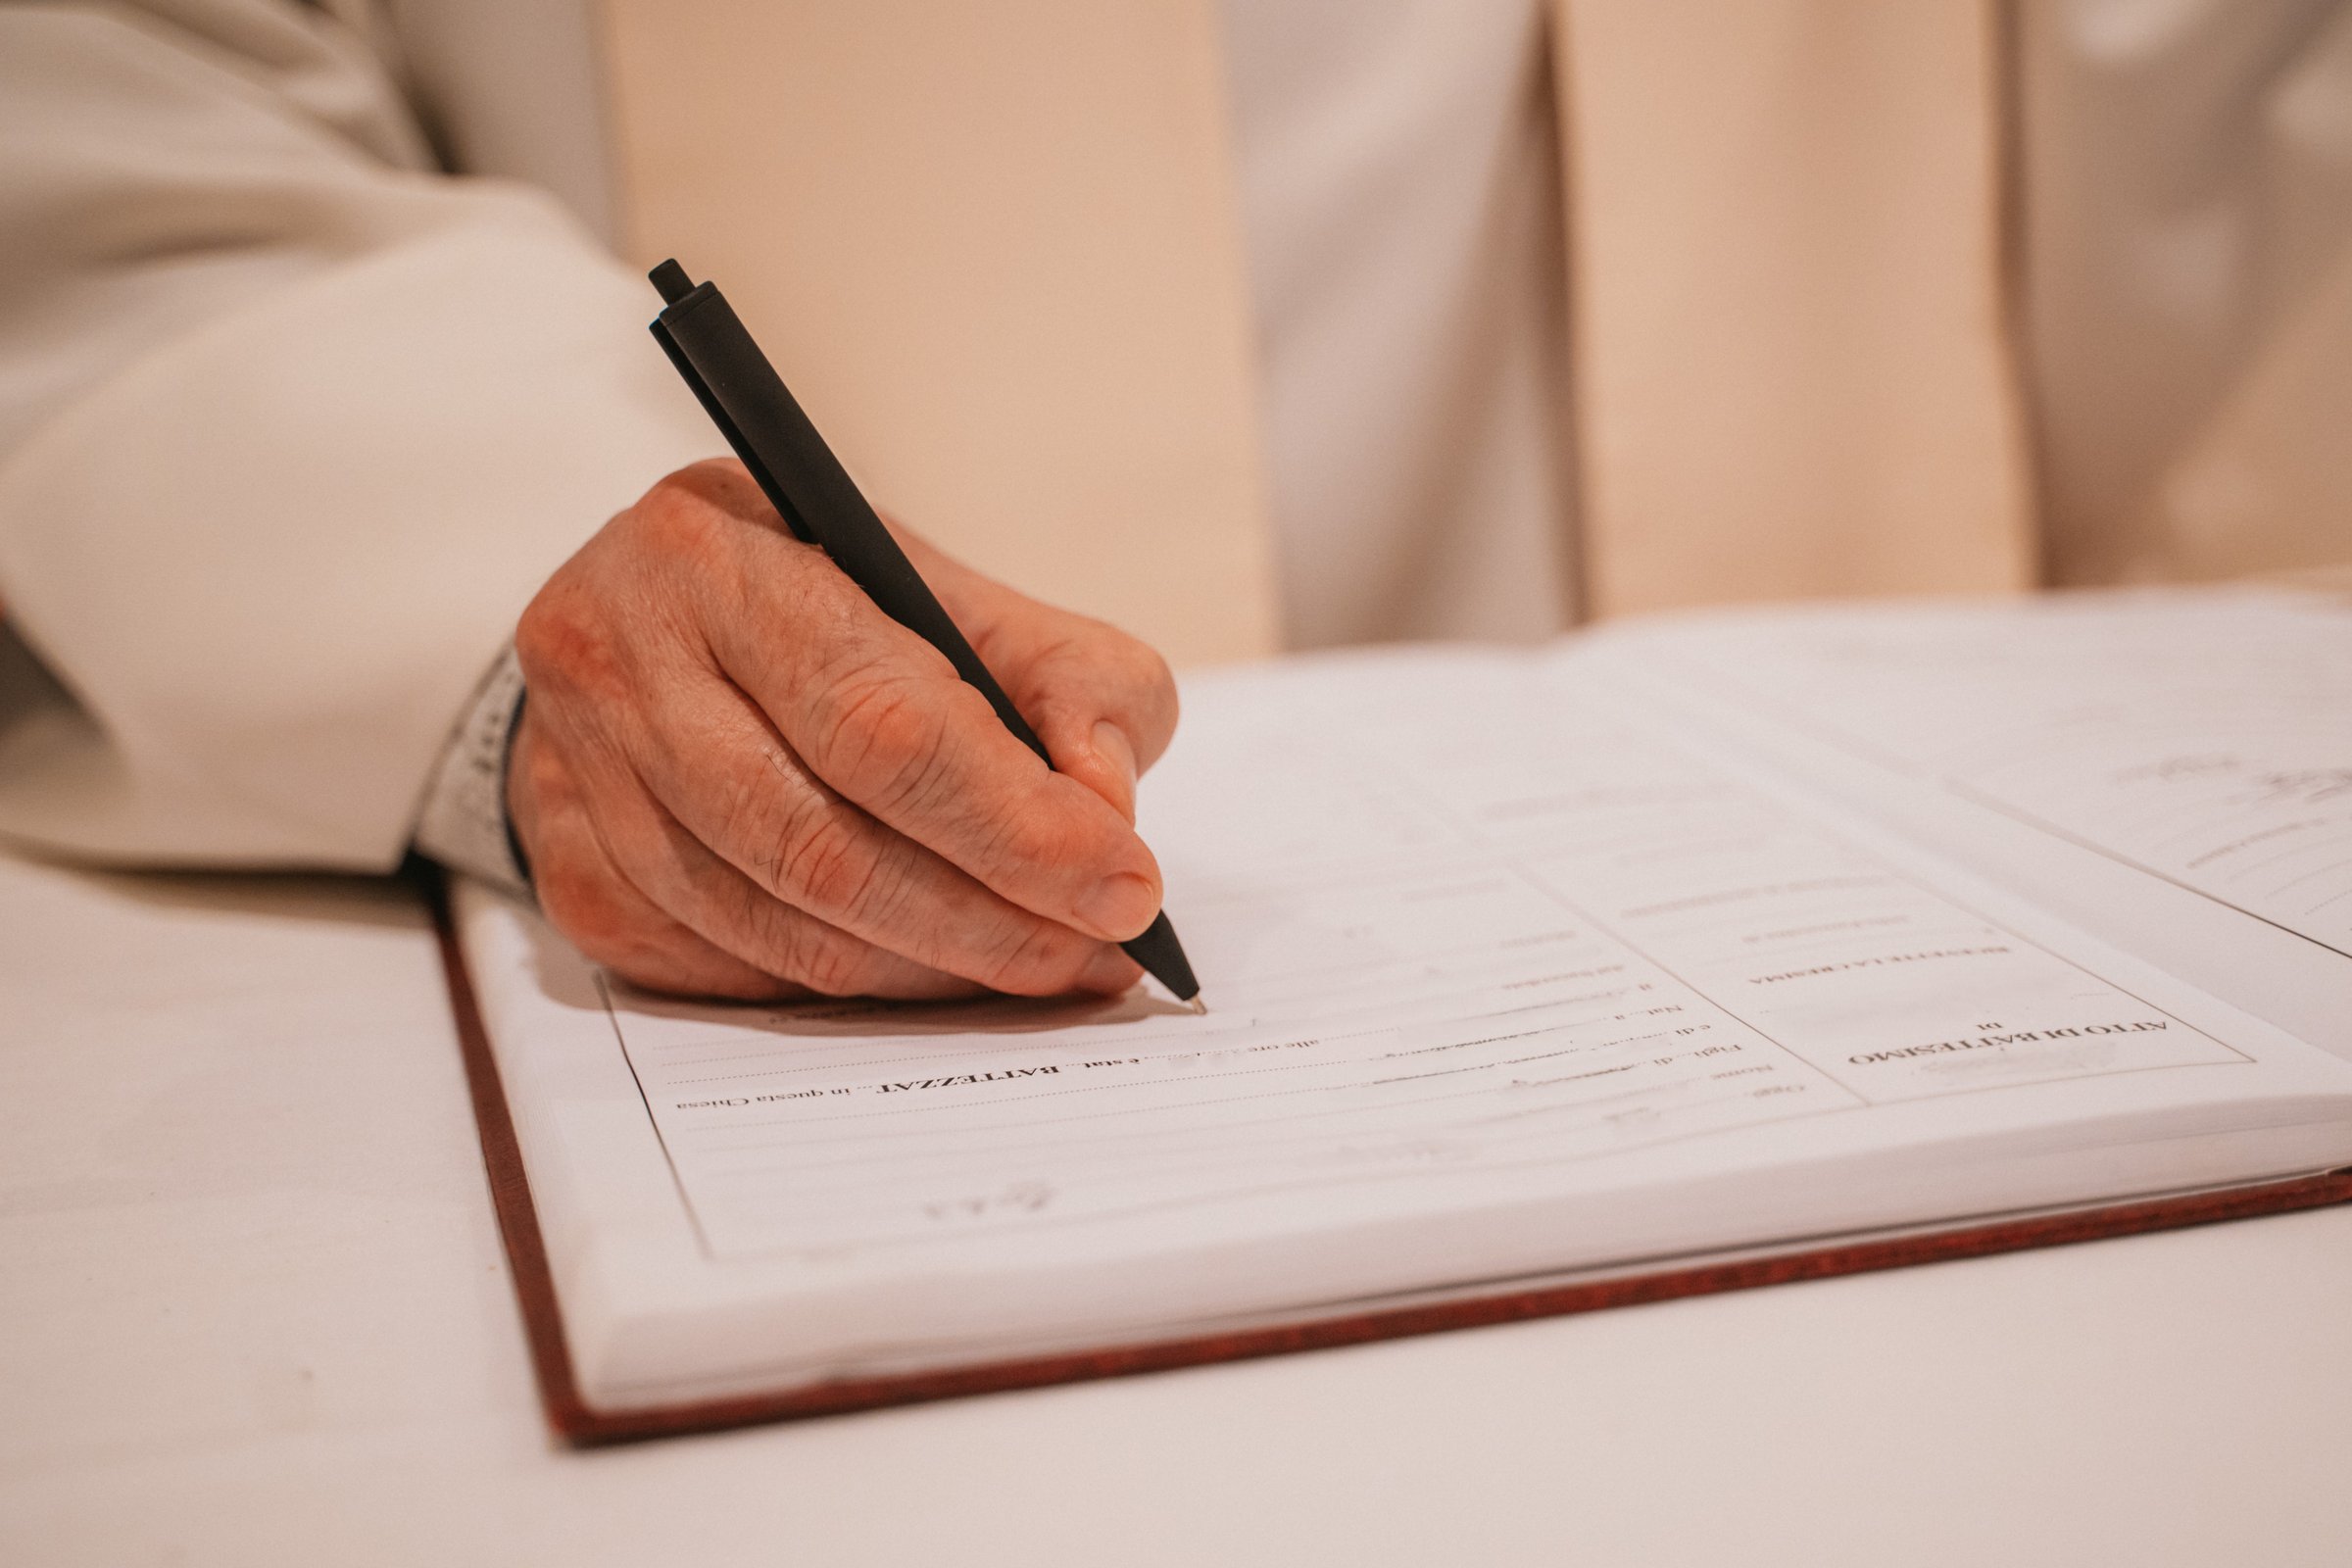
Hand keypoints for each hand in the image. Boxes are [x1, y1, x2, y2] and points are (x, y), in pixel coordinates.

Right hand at [507, 459, 1178, 1001]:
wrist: (640, 622)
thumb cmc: (816, 603)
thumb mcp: (953, 587)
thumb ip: (1068, 675)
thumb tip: (1106, 806)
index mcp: (714, 555)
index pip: (882, 722)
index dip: (1015, 823)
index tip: (1126, 885)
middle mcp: (618, 662)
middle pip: (826, 845)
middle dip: (991, 920)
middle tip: (1098, 955)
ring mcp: (579, 783)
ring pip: (784, 928)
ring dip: (935, 971)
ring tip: (1044, 966)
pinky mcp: (578, 883)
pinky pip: (739, 974)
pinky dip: (859, 988)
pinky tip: (936, 967)